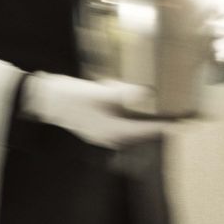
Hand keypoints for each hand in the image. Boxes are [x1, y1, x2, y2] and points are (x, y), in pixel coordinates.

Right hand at [20, 72, 168, 148]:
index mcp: (115, 132)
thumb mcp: (100, 93)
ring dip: (137, 109)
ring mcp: (101, 130)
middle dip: (153, 115)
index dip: (166, 124)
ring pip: (128, 121)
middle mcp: (111, 136)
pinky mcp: (95, 122)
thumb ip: (124, 94)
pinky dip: (122, 105)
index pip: (149, 131)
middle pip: (140, 128)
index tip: (182, 119)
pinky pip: (116, 116)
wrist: (42, 100)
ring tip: (146, 93)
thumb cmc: (70, 99)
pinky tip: (118, 88)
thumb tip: (146, 92)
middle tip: (170, 103)